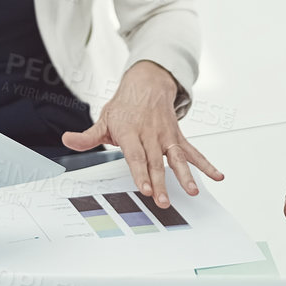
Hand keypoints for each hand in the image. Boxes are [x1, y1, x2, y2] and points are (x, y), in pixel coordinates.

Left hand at [61, 61, 222, 207]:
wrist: (147, 84)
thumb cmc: (124, 106)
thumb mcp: (103, 118)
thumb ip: (88, 136)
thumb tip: (68, 140)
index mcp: (130, 131)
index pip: (135, 155)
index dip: (141, 173)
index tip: (146, 189)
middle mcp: (150, 134)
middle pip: (156, 162)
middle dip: (161, 182)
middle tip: (163, 201)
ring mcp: (166, 136)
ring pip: (177, 158)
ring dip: (186, 175)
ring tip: (193, 191)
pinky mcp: (178, 138)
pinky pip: (193, 152)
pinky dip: (206, 164)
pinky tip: (217, 176)